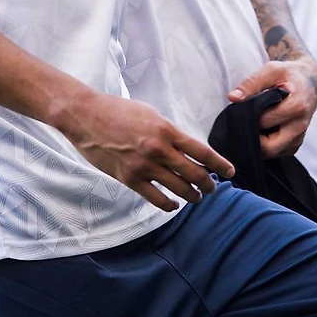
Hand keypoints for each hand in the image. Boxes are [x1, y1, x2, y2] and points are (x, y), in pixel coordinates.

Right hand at [67, 92, 234, 211]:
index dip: (219, 164)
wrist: (87, 117)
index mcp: (166, 129)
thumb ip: (168, 132)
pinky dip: (169, 204)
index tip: (230, 171)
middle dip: (208, 184)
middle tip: (213, 187)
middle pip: (194, 173)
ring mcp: (144, 166)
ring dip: (191, 195)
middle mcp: (159, 149)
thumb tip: (185, 148)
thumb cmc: (118, 111)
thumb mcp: (150, 114)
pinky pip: (156, 198)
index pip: (202, 151)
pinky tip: (173, 204)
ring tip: (196, 197)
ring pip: (178, 188)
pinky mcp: (130, 178)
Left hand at [228, 56, 316, 158]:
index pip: (265, 121)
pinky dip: (267, 145)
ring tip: (254, 123)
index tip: (243, 109)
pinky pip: (277, 153)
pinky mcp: (296, 144)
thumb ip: (251, 83)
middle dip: (253, 137)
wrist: (309, 81)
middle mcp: (300, 125)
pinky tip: (263, 129)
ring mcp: (299, 138)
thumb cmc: (288, 74)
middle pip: (270, 146)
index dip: (250, 117)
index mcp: (297, 106)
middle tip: (244, 122)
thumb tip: (232, 98)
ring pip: (273, 152)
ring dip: (260, 142)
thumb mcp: (271, 70)